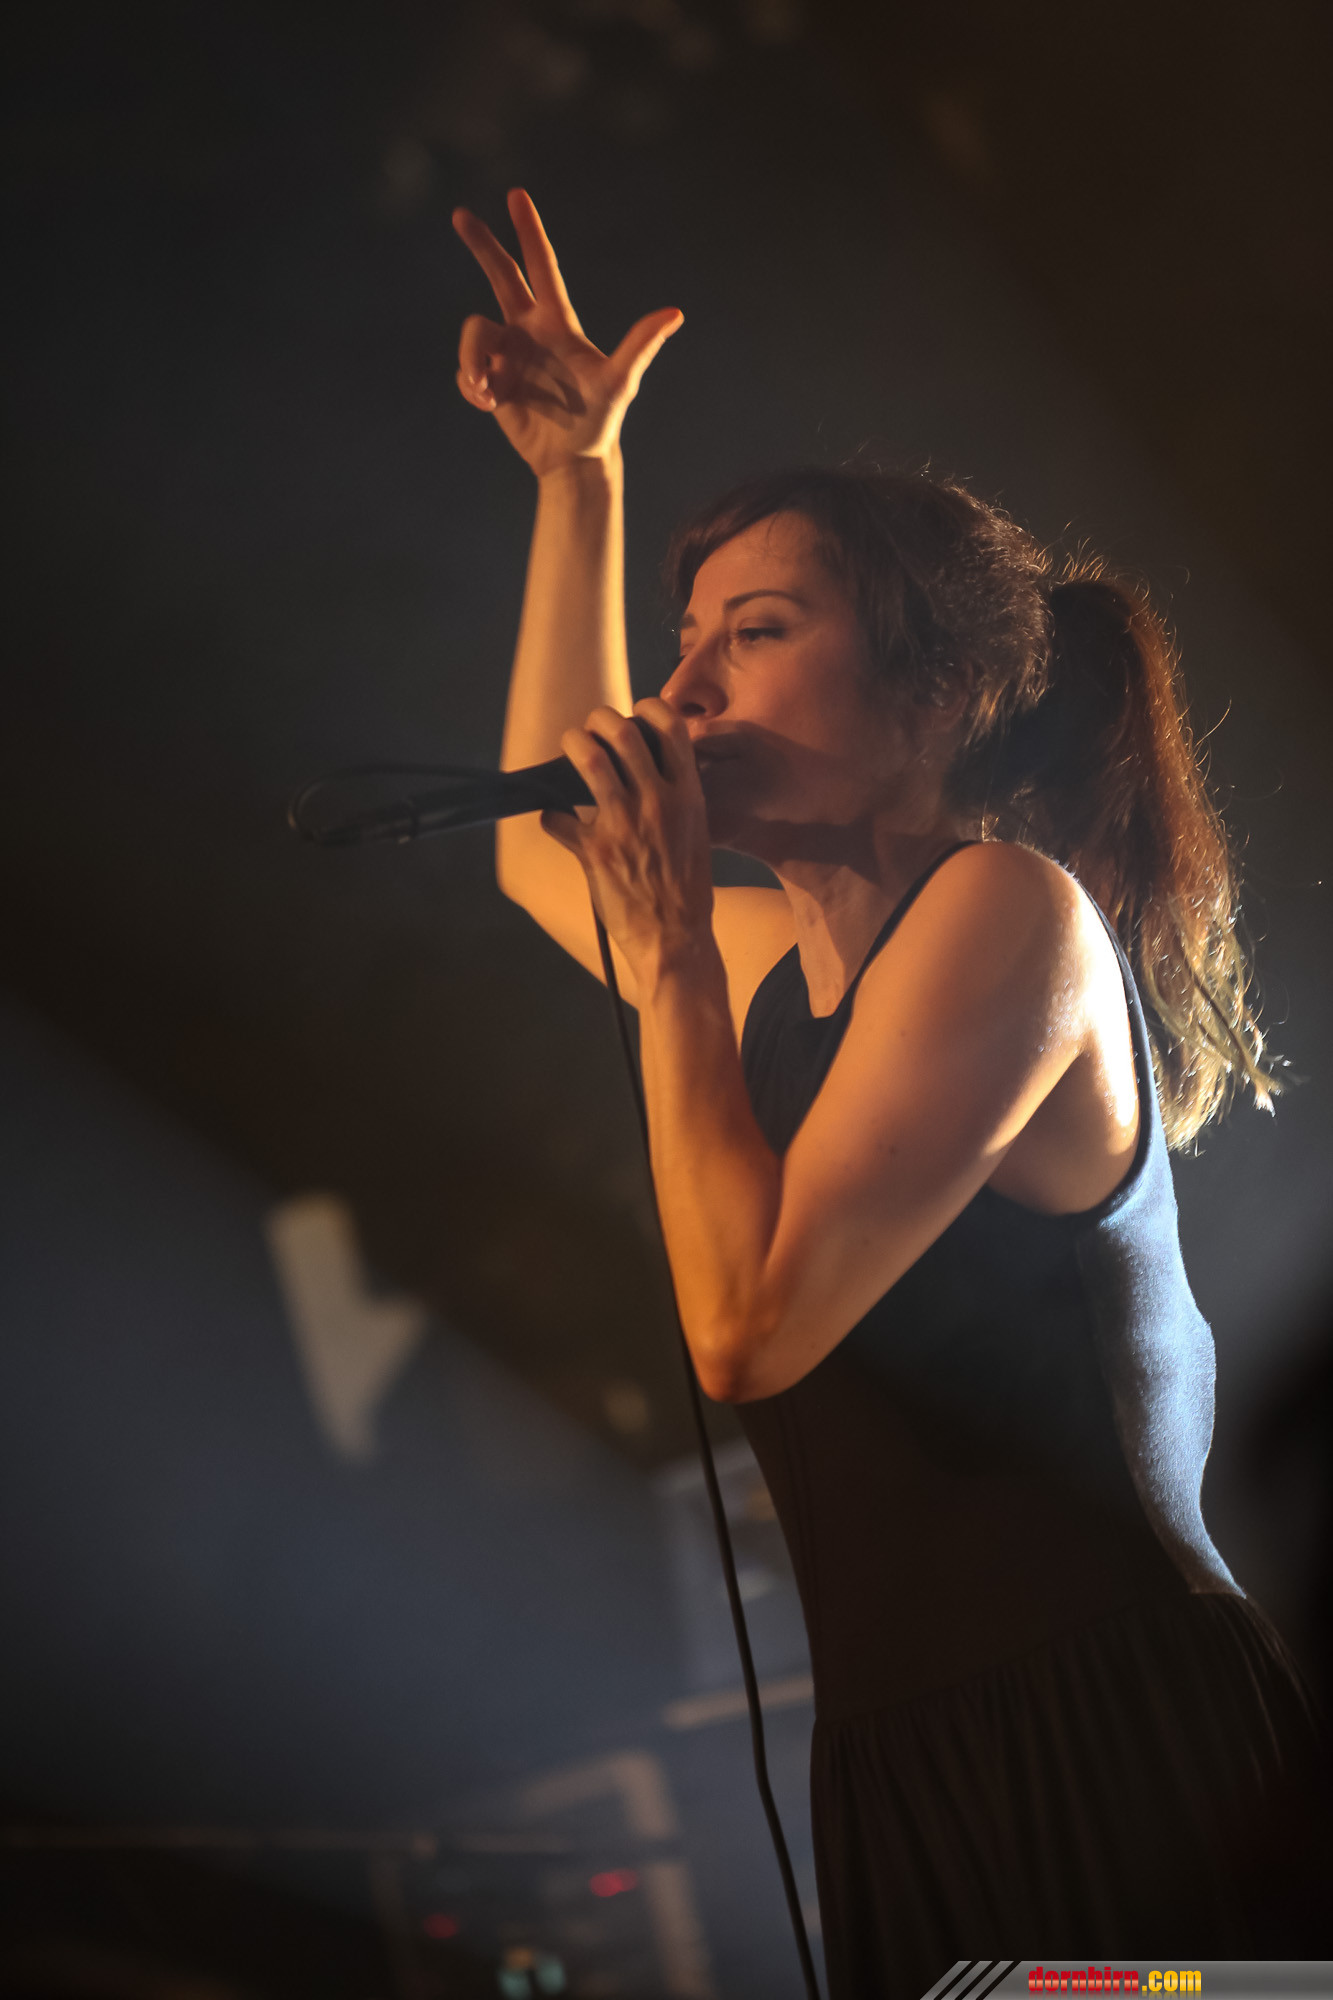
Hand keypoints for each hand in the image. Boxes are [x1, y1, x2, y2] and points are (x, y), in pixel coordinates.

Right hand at [452, 190, 682, 476]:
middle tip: (460, 214)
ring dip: (472, 360)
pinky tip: (491, 405)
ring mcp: (507, 355)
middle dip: (482, 244)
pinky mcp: (491, 382)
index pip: (542, 266)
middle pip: (501, 275)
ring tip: (489, 390)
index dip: (530, 231)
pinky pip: (466, 373)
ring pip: (474, 334)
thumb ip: (641, 345)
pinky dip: (471, 387)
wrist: (574, 459)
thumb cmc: (601, 419)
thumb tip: (676, 313)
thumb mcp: (621, 382)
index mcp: (557, 322)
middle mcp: (528, 330)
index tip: (517, 196)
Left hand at [539, 699, 714, 977]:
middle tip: (590, 731)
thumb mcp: (695, 831)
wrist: (676, 939)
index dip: (647, 708)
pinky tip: (558, 823)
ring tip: (568, 750)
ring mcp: (623, 823)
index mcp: (686, 794)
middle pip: (620, 730)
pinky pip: (557, 816)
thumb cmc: (688, 888)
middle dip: (597, 721)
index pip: (670, 726)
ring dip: (571, 745)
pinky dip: (551, 816)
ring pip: (587, 758)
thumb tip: (646, 767)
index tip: (635, 715)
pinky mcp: (594, 850)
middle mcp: (656, 801)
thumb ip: (675, 795)